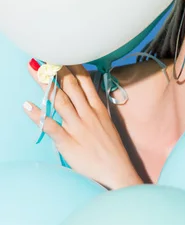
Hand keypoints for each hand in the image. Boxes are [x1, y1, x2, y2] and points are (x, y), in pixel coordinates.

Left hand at [24, 63, 141, 189]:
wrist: (117, 171)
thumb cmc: (111, 148)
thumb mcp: (107, 121)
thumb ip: (95, 106)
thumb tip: (85, 92)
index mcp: (97, 108)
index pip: (84, 81)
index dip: (72, 66)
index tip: (62, 53)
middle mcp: (87, 114)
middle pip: (70, 86)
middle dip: (56, 69)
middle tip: (44, 55)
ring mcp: (77, 128)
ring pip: (60, 101)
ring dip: (46, 84)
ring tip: (34, 70)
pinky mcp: (68, 143)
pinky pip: (51, 127)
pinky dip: (39, 116)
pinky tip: (28, 105)